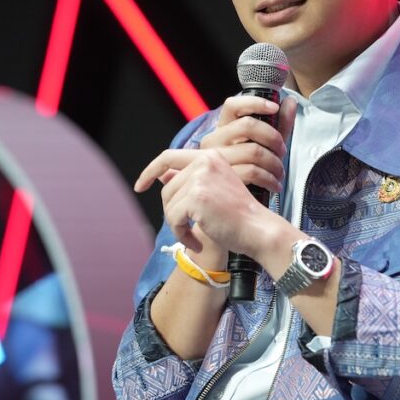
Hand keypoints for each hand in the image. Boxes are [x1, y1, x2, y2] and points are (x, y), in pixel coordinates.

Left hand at [134, 148, 285, 256]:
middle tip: (187, 228)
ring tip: (195, 236)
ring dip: (178, 226)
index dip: (149, 171)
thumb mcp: (215, 190)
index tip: (139, 185)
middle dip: (173, 212)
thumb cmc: (240, 215)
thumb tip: (161, 176)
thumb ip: (189, 181)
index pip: (168, 157)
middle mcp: (204, 161)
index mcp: (210, 156)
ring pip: (168, 205)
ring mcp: (200, 178)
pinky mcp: (196, 197)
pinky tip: (196, 242)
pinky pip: (173, 219)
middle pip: (167, 188)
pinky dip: (182, 235)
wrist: (259, 230)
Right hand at [197, 95, 296, 191]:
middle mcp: (213, 140)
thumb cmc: (249, 169)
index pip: (232, 105)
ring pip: (253, 150)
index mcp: (222, 128)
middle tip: (282, 150)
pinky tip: (275, 184)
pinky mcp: (221, 178)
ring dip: (275, 162)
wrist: (232, 203)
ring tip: (280, 172)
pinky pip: (252, 172)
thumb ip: (279, 123)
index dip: (254, 103)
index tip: (274, 107)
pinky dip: (270, 179)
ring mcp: (215, 159)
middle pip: (247, 125)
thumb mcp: (266, 144)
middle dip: (273, 137)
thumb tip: (290, 101)